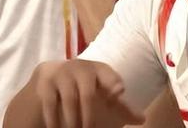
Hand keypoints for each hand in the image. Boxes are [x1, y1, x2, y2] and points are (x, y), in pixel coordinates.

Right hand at [5, 60, 144, 127]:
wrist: (49, 83)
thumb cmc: (84, 92)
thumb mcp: (103, 99)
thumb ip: (121, 108)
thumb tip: (142, 118)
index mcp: (98, 69)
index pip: (107, 74)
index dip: (113, 81)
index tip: (119, 92)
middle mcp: (80, 67)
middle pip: (88, 92)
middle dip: (89, 115)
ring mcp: (61, 71)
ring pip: (70, 99)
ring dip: (72, 120)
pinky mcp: (44, 80)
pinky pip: (50, 103)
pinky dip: (54, 119)